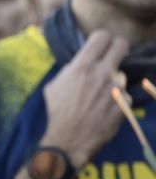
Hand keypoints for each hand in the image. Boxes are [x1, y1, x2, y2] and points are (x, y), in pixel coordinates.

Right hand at [40, 29, 128, 167]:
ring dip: (112, 82)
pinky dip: (116, 101)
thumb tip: (80, 64)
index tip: (100, 44)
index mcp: (82, 66)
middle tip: (112, 55)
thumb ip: (71, 71)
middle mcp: (103, 74)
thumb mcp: (53, 86)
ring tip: (98, 97)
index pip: (102, 36)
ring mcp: (117, 90)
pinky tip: (103, 111)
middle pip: (121, 45)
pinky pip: (124, 96)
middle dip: (117, 47)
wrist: (66, 142)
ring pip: (121, 75)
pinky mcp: (125, 105)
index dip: (101, 38)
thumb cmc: (54, 114)